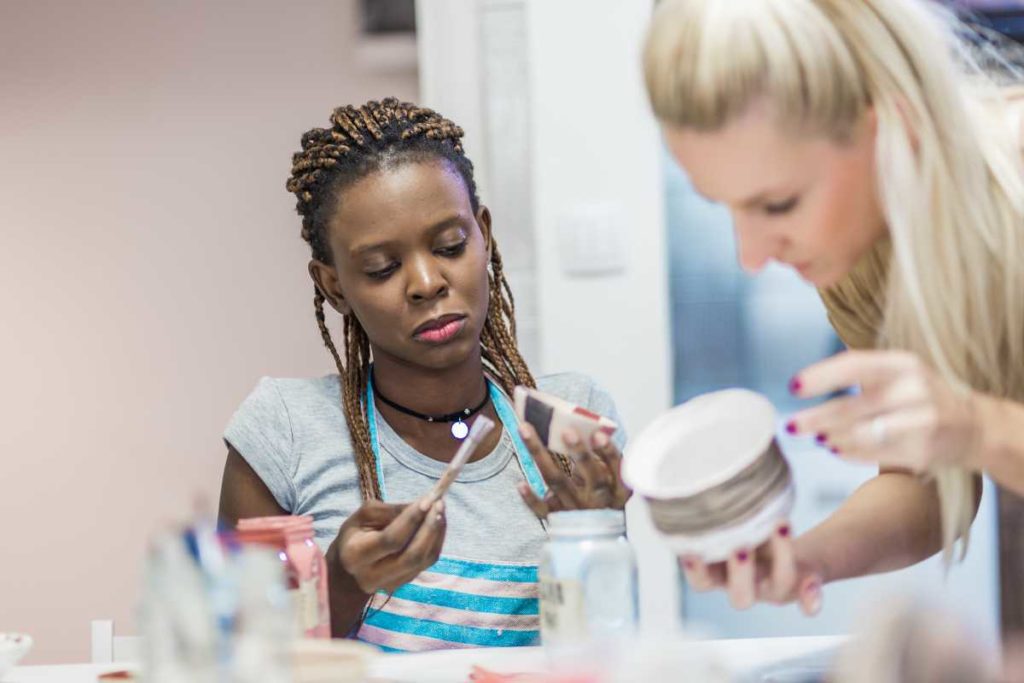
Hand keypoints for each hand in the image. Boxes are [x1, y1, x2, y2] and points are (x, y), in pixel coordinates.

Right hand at [333, 495, 445, 593]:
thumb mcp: (362, 516)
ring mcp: (391, 584)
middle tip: (440, 503)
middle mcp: (373, 575)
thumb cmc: (354, 536)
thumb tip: (421, 506)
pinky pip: (427, 562)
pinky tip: (437, 524)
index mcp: (356, 555)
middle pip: (412, 555)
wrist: (347, 570)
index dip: (412, 519)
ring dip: (437, 532)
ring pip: (424, 560)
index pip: (392, 540)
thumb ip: (389, 511)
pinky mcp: (404, 584)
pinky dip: (436, 541)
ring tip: (441, 510)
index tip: (428, 499)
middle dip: (430, 527)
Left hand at [516, 424, 630, 518]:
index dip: (608, 453)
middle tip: (567, 431)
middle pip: (592, 476)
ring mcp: (578, 511)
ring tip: (526, 430)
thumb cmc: (602, 494)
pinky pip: (543, 510)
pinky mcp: (558, 519)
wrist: (596, 535)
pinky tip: (520, 484)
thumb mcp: (611, 479)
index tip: (598, 434)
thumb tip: (578, 423)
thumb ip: (600, 457)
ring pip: (558, 482)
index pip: (618, 469)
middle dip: (581, 454)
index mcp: (618, 490)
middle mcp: (600, 501)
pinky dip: (531, 499)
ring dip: (542, 456)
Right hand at [679, 522, 824, 614]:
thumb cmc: (741, 529)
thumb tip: (686, 477)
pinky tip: (812, 581)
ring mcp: (777, 588)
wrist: (784, 545)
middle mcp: (749, 588)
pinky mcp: (805, 580)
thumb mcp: (725, 524)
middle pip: (741, 597)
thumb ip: (711, 514)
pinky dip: (812, 595)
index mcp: (722, 577)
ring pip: (780, 587)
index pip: (702, 583)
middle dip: (740, 574)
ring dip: (782, 561)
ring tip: (780, 524)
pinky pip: (811, 595)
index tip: (690, 548)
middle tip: (739, 547)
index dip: (695, 570)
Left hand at [787, 350, 981, 471]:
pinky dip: (848, 452)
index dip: (820, 377)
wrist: (973, 426)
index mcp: (904, 363)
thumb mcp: (898, 372)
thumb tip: (804, 384)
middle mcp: (914, 390)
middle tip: (791, 425)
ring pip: (860, 434)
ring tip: (818, 437)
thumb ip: (860, 373)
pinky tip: (836, 448)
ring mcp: (922, 422)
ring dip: (832, 437)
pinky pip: (873, 455)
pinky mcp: (923, 451)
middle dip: (816, 418)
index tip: (793, 387)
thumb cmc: (919, 395)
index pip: (854, 365)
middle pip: (852, 407)